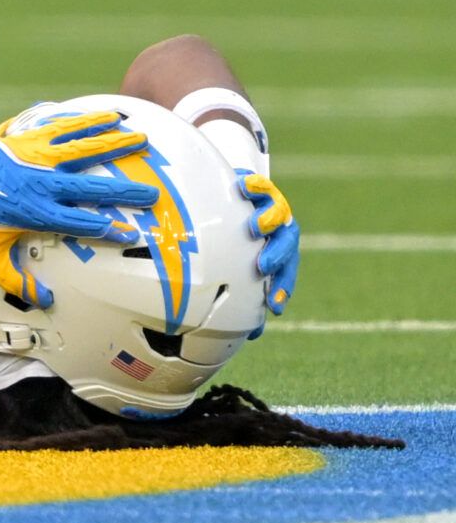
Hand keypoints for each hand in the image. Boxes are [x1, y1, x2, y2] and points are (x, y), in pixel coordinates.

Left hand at [0, 110, 156, 307]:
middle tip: (152, 191)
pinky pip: (59, 127)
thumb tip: (46, 301)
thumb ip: (17, 281)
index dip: (106, 227)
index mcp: (34, 212)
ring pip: (79, 146)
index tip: (131, 231)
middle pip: (89, 184)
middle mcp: (40, 182)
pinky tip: (103, 114)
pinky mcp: (25, 140)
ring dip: (110, 141)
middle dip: (123, 189)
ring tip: (138, 135)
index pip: (79, 222)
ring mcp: (33, 157)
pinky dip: (82, 121)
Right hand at [238, 170, 297, 326]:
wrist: (236, 198)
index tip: (274, 307)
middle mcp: (280, 231)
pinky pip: (260, 185)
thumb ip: (249, 294)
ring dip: (269, 221)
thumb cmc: (237, 240)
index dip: (282, 289)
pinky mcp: (259, 186)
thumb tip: (254, 337)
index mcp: (281, 254)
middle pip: (286, 244)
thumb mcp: (243, 268)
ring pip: (278, 214)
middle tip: (262, 268)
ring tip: (255, 229)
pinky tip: (242, 189)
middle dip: (277, 257)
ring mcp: (272, 207)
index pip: (287, 274)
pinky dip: (255, 186)